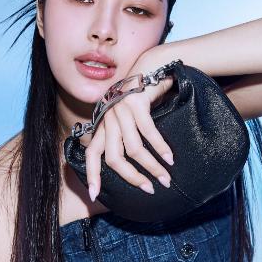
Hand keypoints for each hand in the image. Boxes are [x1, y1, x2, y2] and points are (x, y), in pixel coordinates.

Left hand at [79, 68, 175, 201]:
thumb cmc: (140, 99)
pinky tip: (170, 158)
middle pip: (114, 159)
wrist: (149, 67)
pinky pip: (148, 132)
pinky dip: (160, 148)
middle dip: (132, 178)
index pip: (91, 154)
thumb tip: (132, 167)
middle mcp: (108, 119)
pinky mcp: (136, 103)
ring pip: (134, 149)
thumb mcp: (126, 119)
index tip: (93, 195)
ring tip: (165, 178)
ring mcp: (120, 111)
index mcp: (103, 126)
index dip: (91, 175)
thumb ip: (123, 138)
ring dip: (152, 167)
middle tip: (149, 189)